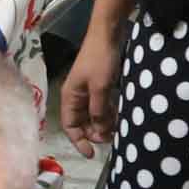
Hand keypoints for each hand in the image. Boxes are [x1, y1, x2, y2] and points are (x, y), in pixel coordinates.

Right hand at [59, 26, 119, 152]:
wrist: (107, 34)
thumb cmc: (100, 60)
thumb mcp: (100, 88)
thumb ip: (99, 112)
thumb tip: (99, 132)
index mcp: (70, 97)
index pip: (70, 126)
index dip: (79, 142)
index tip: (92, 154)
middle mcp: (76, 97)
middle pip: (81, 123)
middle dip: (94, 133)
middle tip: (110, 138)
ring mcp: (88, 91)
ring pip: (93, 115)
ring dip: (103, 124)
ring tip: (116, 129)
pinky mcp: (99, 85)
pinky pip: (101, 106)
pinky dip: (108, 113)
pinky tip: (118, 116)